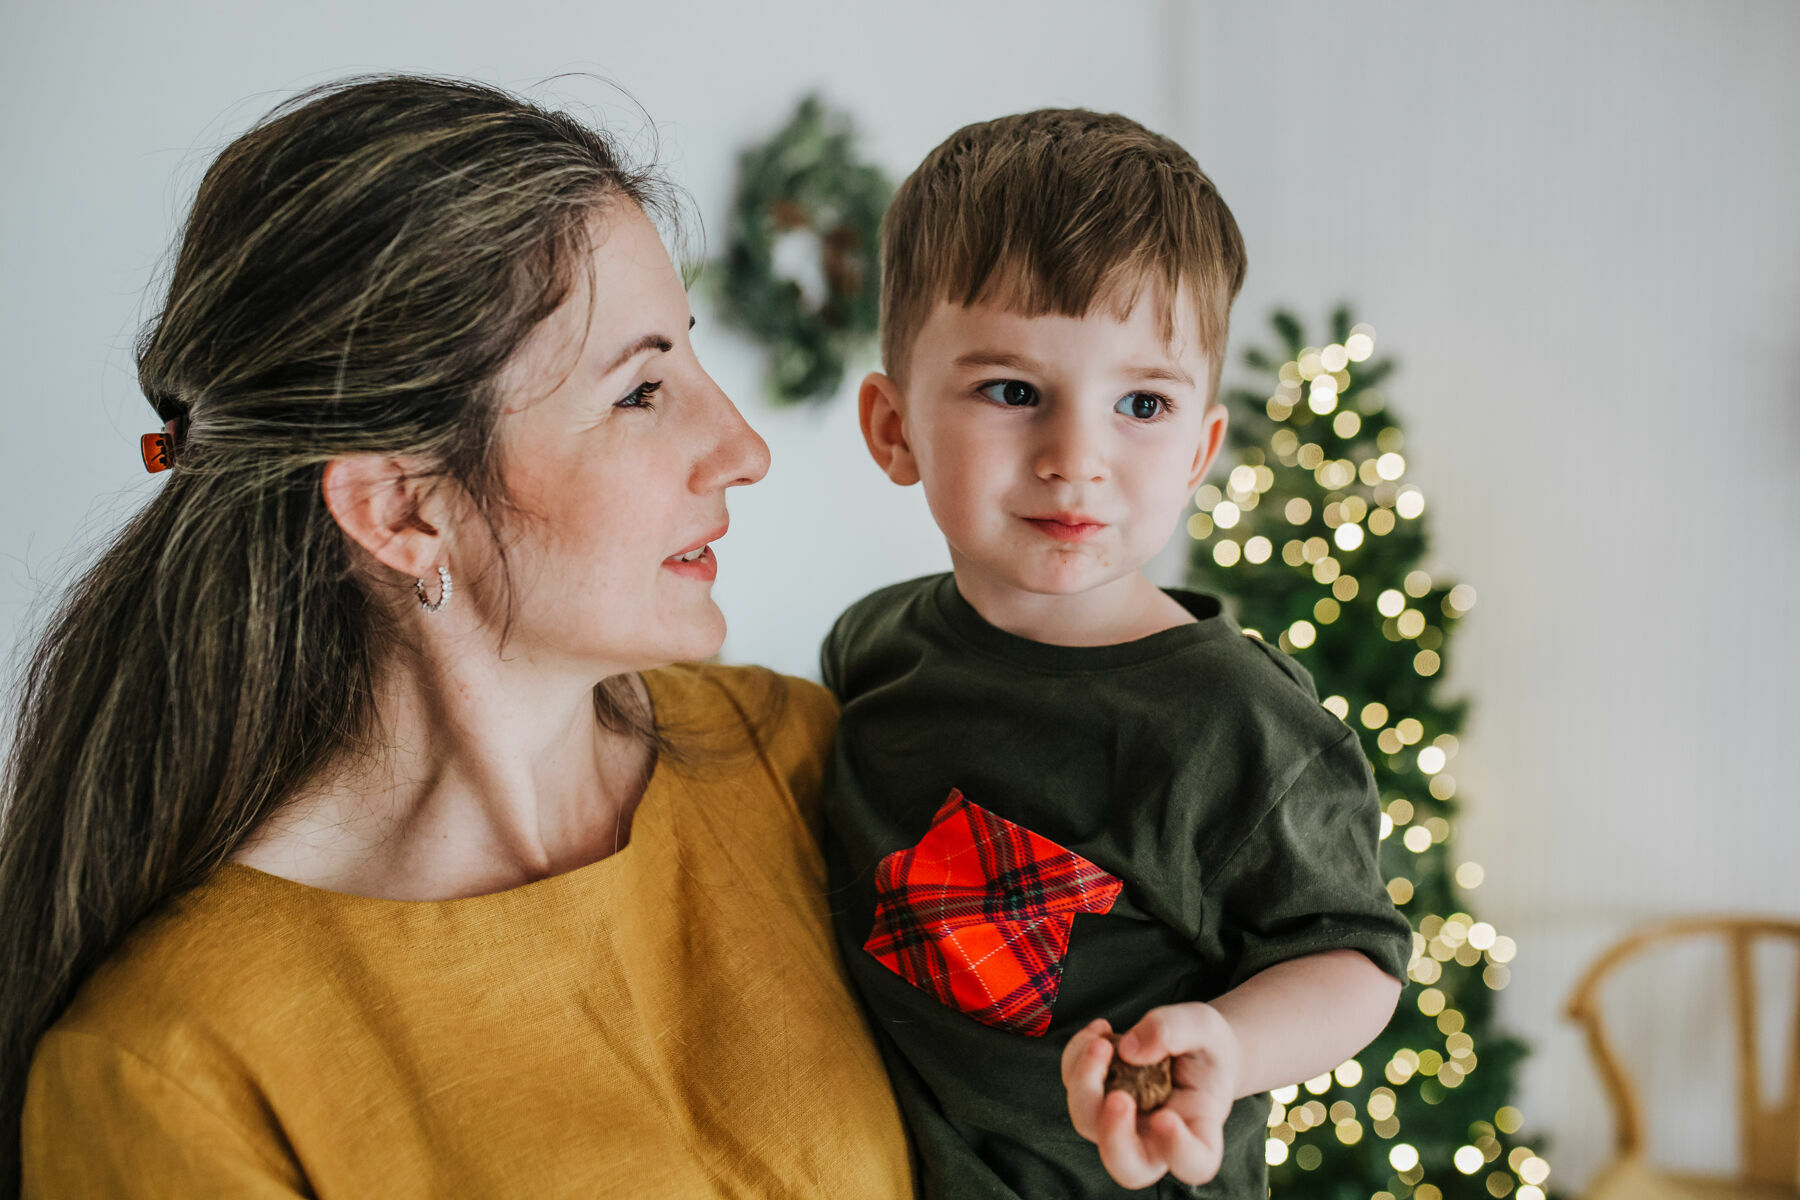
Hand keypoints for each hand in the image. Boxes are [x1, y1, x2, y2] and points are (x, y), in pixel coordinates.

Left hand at [1060, 1004, 1243, 1188]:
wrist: (1192, 1044)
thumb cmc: (1206, 1045)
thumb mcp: (1205, 1026)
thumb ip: (1176, 1031)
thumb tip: (1128, 1051)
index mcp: (1199, 1130)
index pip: (1192, 1163)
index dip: (1177, 1150)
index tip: (1167, 1117)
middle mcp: (1155, 1137)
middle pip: (1126, 1165)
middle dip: (1113, 1134)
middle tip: (1118, 1097)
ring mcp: (1122, 1122)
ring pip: (1088, 1123)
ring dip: (1085, 1081)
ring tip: (1101, 1042)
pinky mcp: (1097, 1098)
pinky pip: (1075, 1085)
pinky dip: (1078, 1056)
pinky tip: (1100, 1030)